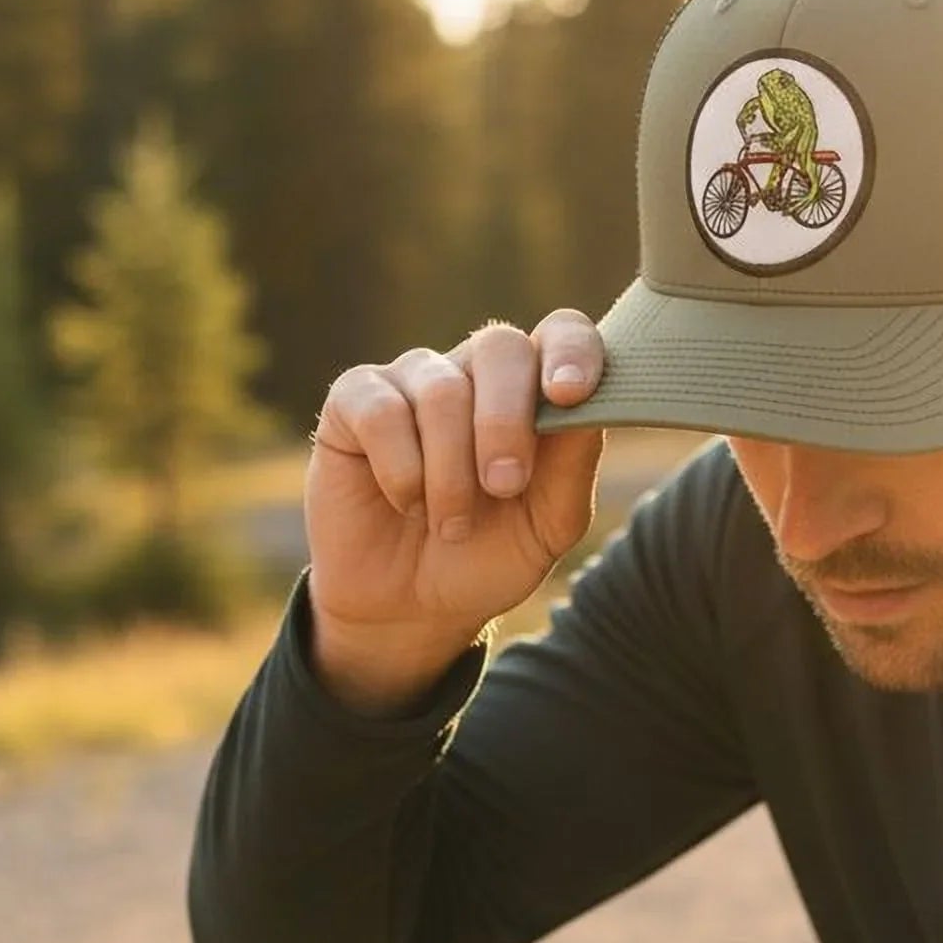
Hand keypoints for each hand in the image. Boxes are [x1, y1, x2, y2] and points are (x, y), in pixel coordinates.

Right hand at [305, 310, 605, 711]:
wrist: (409, 609)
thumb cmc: (484, 558)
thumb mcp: (546, 529)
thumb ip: (573, 469)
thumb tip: (588, 409)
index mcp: (531, 392)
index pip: (561, 333)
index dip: (571, 351)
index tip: (571, 395)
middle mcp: (472, 373)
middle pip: (500, 348)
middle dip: (507, 422)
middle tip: (503, 487)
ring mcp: (412, 381)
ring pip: (442, 392)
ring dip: (451, 473)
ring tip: (451, 524)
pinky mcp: (354, 401)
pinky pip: (382, 412)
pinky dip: (401, 470)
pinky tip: (405, 502)